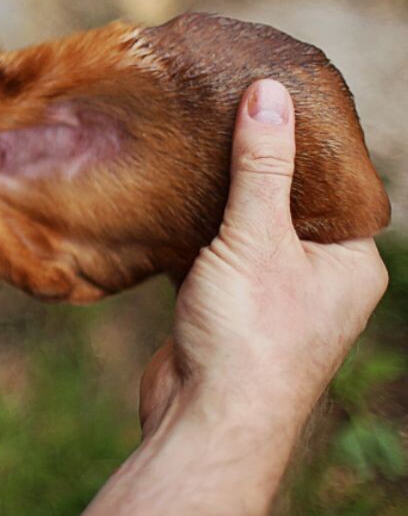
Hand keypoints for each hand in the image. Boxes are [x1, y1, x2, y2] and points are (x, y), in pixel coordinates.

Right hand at [140, 79, 387, 434]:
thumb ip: (263, 166)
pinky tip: (165, 203)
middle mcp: (319, 279)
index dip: (301, 142)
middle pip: (285, 203)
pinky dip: (191, 232)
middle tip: (217, 117)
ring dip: (217, 200)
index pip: (333, 184)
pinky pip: (212, 255)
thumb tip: (269, 93)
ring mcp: (271, 297)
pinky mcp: (226, 310)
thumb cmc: (250, 337)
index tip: (265, 99)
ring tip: (187, 151)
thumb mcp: (258, 238)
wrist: (205, 422)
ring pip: (245, 230)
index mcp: (350, 262)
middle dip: (252, 166)